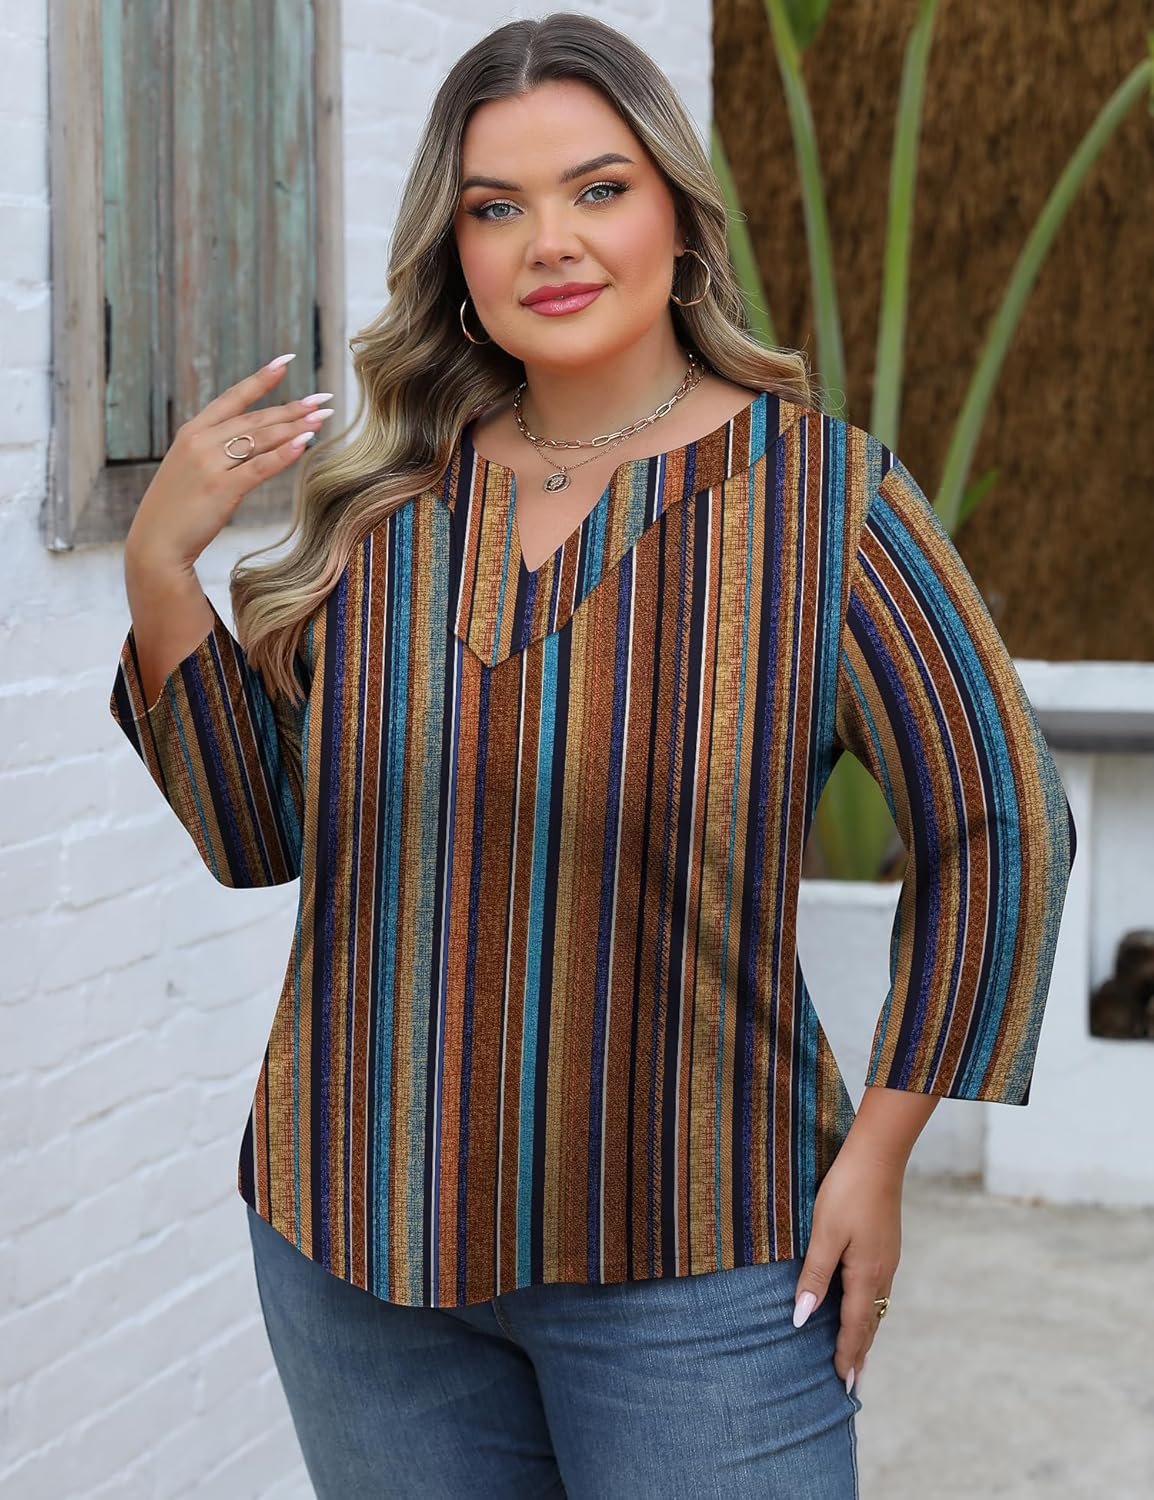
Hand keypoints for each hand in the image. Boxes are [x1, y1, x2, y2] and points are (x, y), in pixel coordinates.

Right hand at [124, 355, 334, 571]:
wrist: (156, 543)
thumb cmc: (177, 509)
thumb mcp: (191, 469)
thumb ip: (217, 451)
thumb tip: (255, 441)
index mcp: (192, 432)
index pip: (233, 397)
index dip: (261, 379)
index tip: (286, 361)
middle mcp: (201, 441)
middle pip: (255, 419)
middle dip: (292, 408)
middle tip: (323, 400)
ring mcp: (210, 464)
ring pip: (261, 439)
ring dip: (295, 427)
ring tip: (322, 418)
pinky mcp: (222, 489)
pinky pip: (260, 467)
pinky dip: (284, 454)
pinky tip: (305, 444)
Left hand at [791, 1137, 902, 1393]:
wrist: (878, 1158)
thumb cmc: (847, 1192)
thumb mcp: (824, 1235)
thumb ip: (814, 1276)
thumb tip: (802, 1318)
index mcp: (866, 1275)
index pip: (856, 1327)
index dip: (848, 1355)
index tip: (843, 1384)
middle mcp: (882, 1273)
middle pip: (871, 1322)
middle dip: (860, 1352)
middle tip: (852, 1381)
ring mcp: (887, 1258)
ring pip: (877, 1306)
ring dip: (866, 1332)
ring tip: (857, 1352)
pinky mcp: (885, 1245)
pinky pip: (878, 1289)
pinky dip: (869, 1309)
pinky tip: (862, 1305)